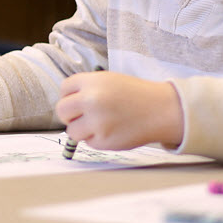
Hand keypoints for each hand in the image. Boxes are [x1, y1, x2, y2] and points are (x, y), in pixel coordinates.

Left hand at [54, 71, 183, 150]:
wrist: (160, 110)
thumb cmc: (135, 94)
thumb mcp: (110, 80)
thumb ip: (87, 89)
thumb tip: (67, 105)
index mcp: (93, 81)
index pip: (64, 89)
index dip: (69, 96)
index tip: (77, 101)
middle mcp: (91, 100)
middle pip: (62, 110)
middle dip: (70, 114)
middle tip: (84, 116)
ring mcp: (96, 121)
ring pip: (72, 130)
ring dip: (82, 130)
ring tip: (101, 124)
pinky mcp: (103, 140)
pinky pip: (88, 142)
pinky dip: (97, 139)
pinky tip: (112, 130)